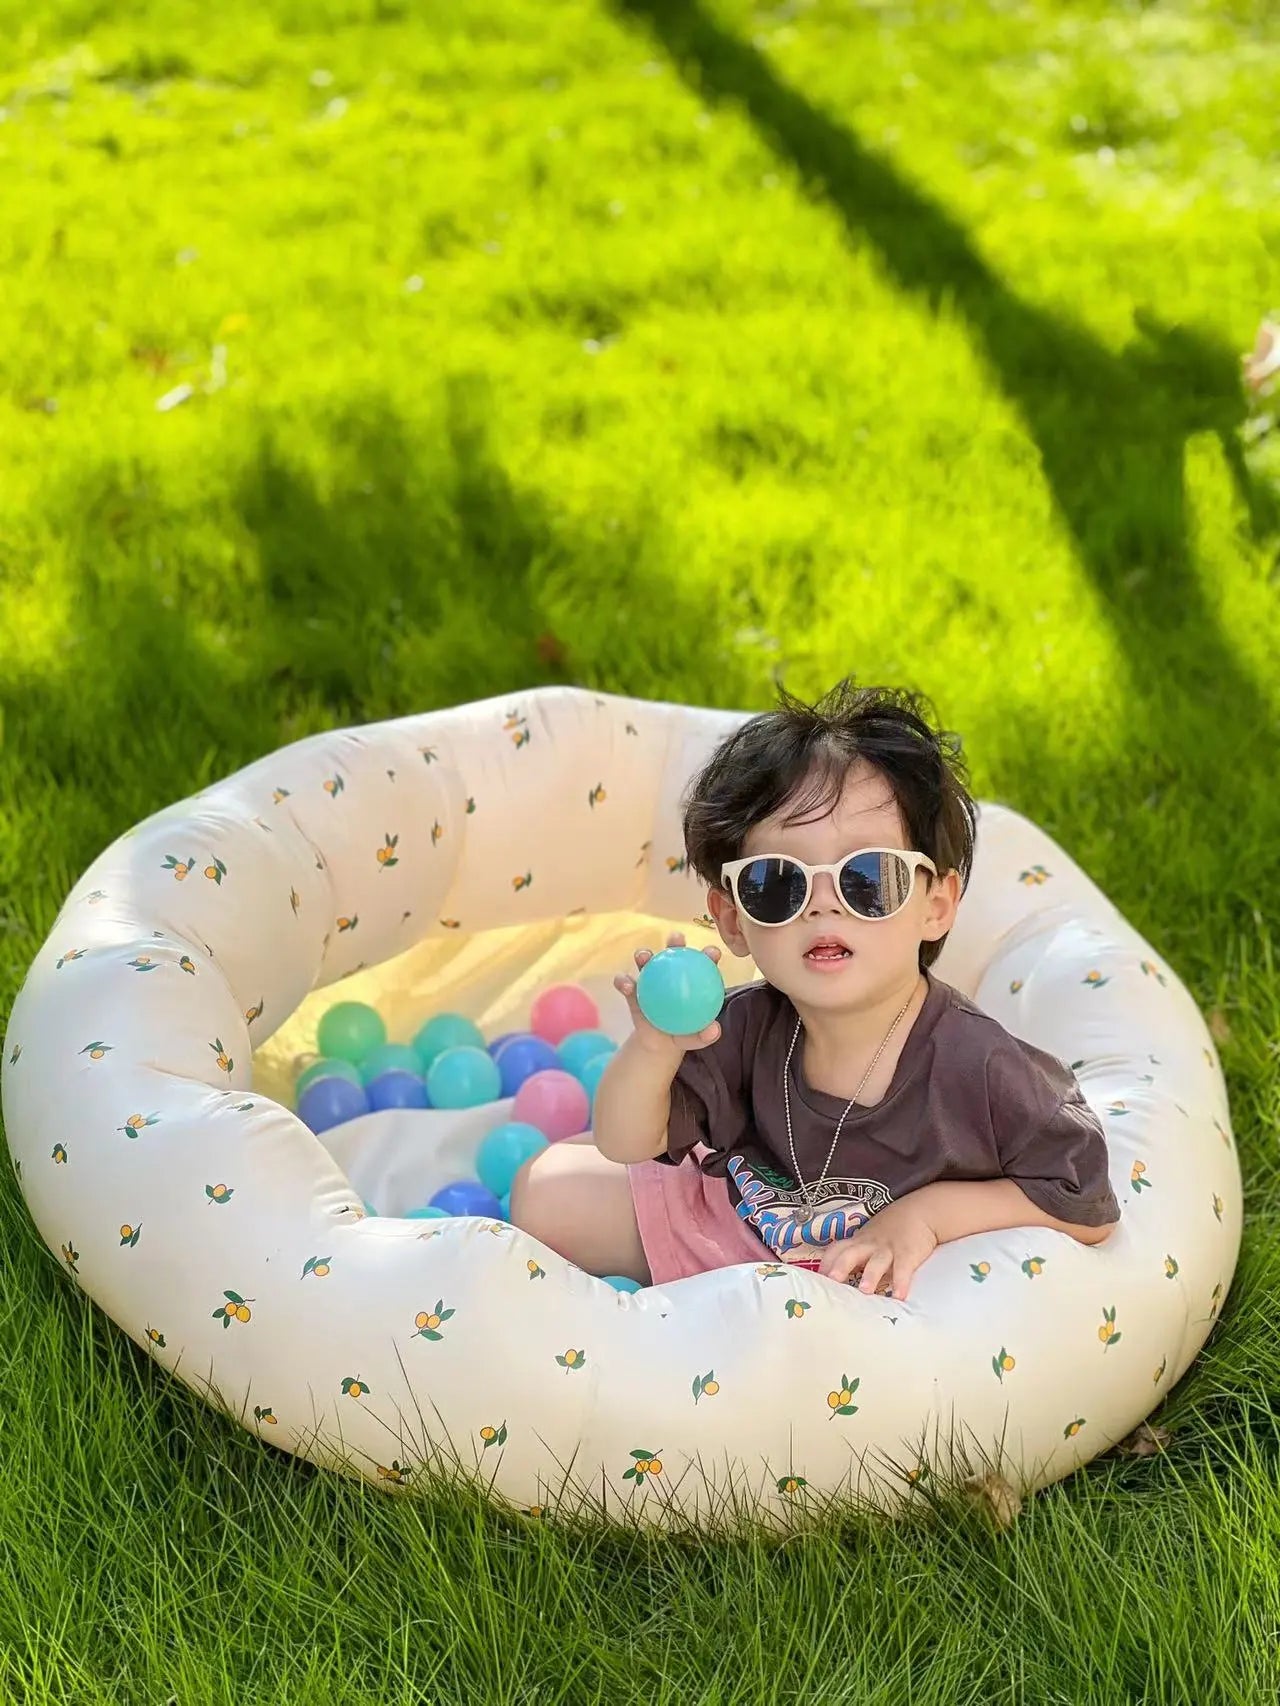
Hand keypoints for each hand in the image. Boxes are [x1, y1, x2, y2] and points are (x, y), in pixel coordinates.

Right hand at [614, 931, 722, 1057]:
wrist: (658, 1044)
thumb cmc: (682, 1034)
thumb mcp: (694, 1038)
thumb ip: (704, 1035)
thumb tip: (714, 1029)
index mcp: (692, 979)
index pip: (703, 963)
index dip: (709, 954)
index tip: (713, 953)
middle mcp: (671, 972)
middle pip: (674, 952)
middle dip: (675, 941)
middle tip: (676, 940)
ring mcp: (650, 979)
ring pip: (646, 961)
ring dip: (644, 954)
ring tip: (644, 957)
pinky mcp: (632, 989)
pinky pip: (625, 983)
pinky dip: (624, 981)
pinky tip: (625, 985)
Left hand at [817, 1199, 938, 1299]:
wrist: (920, 1211)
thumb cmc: (891, 1230)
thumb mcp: (870, 1239)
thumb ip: (857, 1258)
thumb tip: (839, 1283)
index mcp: (858, 1241)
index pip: (836, 1250)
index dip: (825, 1264)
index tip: (816, 1281)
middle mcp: (869, 1244)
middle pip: (851, 1253)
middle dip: (840, 1267)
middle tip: (832, 1281)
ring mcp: (888, 1248)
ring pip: (876, 1261)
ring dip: (870, 1276)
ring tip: (865, 1290)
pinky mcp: (908, 1253)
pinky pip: (903, 1268)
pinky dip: (901, 1282)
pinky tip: (899, 1296)